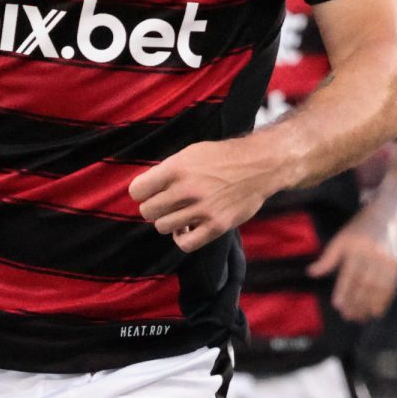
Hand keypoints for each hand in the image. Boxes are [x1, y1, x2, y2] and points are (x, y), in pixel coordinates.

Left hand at [130, 132, 297, 251]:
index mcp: (177, 168)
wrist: (259, 166)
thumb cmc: (223, 158)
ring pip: (163, 227)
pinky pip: (185, 244)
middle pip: (148, 211)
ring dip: (169, 222)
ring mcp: (202, 209)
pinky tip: (187, 230)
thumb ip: (168, 171)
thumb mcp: (191, 153)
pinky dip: (182, 239)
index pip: (137, 190)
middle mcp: (187, 189)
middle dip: (155, 209)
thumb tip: (146, 190)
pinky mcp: (217, 226)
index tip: (151, 193)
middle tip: (167, 205)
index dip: (142, 193)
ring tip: (181, 216)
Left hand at [314, 208, 396, 321]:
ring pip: (378, 288)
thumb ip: (327, 258)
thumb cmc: (358, 230)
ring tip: (360, 318)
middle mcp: (374, 253)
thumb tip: (311, 273)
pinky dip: (384, 301)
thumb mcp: (340, 239)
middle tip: (347, 316)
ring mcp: (388, 259)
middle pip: (364, 283)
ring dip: (369, 305)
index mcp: (356, 246)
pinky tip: (376, 311)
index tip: (337, 305)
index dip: (343, 290)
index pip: (349, 273)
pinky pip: (391, 286)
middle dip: (356, 302)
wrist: (385, 217)